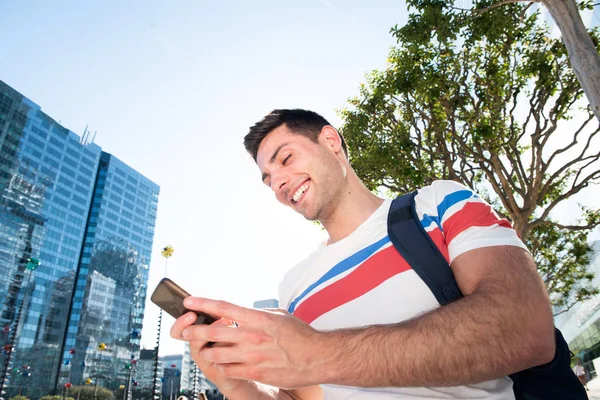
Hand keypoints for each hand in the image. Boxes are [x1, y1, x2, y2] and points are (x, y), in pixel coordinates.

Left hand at [177, 297, 326, 388]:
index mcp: (257, 318)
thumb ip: (258, 313)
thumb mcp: (279, 315)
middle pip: (213, 332)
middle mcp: (251, 335)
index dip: (202, 303)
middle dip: (193, 330)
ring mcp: (252, 355)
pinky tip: (223, 364)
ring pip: (215, 353)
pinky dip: (222, 366)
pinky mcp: (255, 372)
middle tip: (184, 330)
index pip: (223, 308)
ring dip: (207, 351)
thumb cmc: (301, 335)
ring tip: (206, 349)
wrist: (318, 357)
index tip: (189, 301)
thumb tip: (243, 312)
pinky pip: (228, 370)